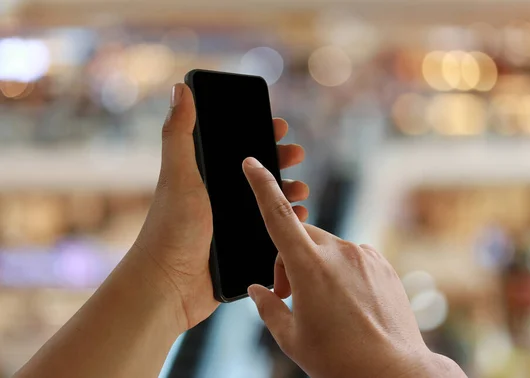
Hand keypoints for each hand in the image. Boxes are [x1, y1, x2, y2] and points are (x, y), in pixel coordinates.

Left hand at [132, 84, 308, 331]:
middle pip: (257, 173)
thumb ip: (179, 133)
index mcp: (205, 178)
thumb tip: (180, 88)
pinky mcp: (242, 249)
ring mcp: (231, 224)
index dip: (258, 133)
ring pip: (267, 202)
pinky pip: (271, 231)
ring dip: (287, 192)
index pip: (236, 147)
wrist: (170, 285)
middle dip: (280, 161)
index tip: (279, 124)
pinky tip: (299, 218)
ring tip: (301, 190)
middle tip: (296, 154)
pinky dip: (287, 223)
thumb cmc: (170, 228)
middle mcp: (219, 198)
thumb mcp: (178, 175)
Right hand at [242, 158, 466, 377]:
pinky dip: (341, 272)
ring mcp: (364, 255)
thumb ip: (269, 308)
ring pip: (327, 249)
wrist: (394, 371)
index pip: (277, 216)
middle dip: (288, 261)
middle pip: (300, 238)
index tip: (252, 163)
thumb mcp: (292, 338)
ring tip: (323, 305)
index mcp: (309, 267)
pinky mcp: (382, 264)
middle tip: (289, 295)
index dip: (261, 185)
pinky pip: (352, 258)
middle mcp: (339, 252)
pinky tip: (348, 303)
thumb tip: (259, 290)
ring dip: (316, 268)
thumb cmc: (339, 360)